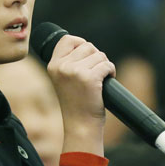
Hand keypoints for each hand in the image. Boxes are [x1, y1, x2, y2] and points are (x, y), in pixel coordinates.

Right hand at [45, 35, 114, 155]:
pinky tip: (107, 80)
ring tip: (100, 79)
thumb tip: (86, 45)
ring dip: (104, 65)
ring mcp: (75, 72)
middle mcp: (62, 67)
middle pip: (87, 46)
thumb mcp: (63, 80)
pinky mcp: (90, 78)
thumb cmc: (76, 104)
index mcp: (53, 66)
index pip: (67, 39)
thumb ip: (68, 63)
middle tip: (95, 72)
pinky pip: (107, 64)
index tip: (87, 56)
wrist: (80, 126)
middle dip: (96, 57)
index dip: (80, 43)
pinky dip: (111, 71)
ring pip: (99, 54)